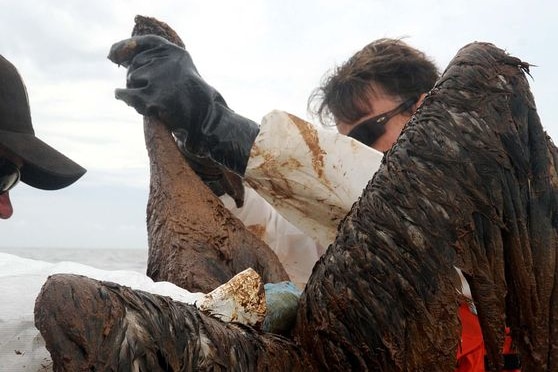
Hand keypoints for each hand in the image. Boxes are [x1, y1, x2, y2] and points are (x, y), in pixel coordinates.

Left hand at [108, 35, 222, 143]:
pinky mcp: (153, 98)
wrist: (204, 120)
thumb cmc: (188, 97)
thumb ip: (155, 60)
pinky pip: (127, 94)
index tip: (114, 54)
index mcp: (176, 53)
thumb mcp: (178, 71)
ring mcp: (160, 80)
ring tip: (153, 100)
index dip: (127, 46)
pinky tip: (125, 98)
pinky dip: (123, 96)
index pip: (146, 42)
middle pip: (136, 64)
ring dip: (135, 89)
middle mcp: (168, 62)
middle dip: (137, 77)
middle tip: (152, 91)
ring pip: (131, 79)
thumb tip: (115, 56)